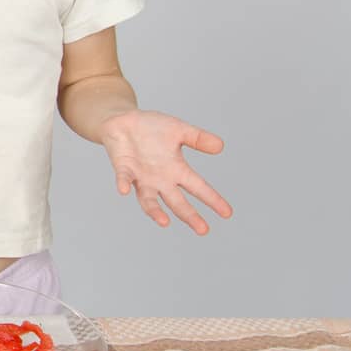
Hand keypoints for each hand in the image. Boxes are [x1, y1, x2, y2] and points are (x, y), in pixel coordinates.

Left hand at [99, 110, 228, 233]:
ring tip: (164, 222)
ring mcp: (141, 177)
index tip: (227, 213)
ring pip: (148, 200)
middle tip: (203, 230)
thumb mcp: (179, 130)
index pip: (198, 187)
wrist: (123, 121)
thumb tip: (221, 146)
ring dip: (154, 211)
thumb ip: (198, 138)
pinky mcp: (123, 168)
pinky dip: (123, 184)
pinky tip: (124, 191)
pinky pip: (124, 179)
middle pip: (177, 201)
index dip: (212, 199)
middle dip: (189, 215)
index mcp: (177, 169)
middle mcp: (160, 179)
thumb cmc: (151, 128)